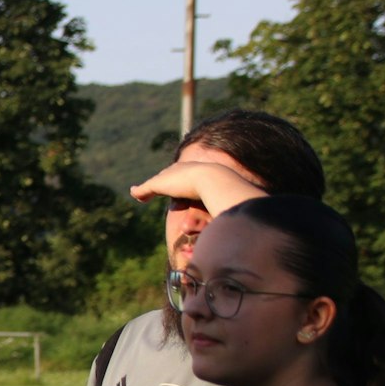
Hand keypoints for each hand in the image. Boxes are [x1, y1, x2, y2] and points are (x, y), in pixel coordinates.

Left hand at [129, 160, 262, 211]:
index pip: (187, 174)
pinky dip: (142, 192)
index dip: (182, 178)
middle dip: (165, 179)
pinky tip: (136, 195)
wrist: (216, 181)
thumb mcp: (229, 197)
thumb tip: (248, 214)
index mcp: (198, 171)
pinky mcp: (161, 183)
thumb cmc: (226, 190)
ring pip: (158, 181)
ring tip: (143, 191)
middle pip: (171, 175)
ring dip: (151, 187)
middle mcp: (184, 170)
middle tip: (158, 183)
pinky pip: (148, 188)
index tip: (179, 182)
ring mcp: (172, 176)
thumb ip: (232, 202)